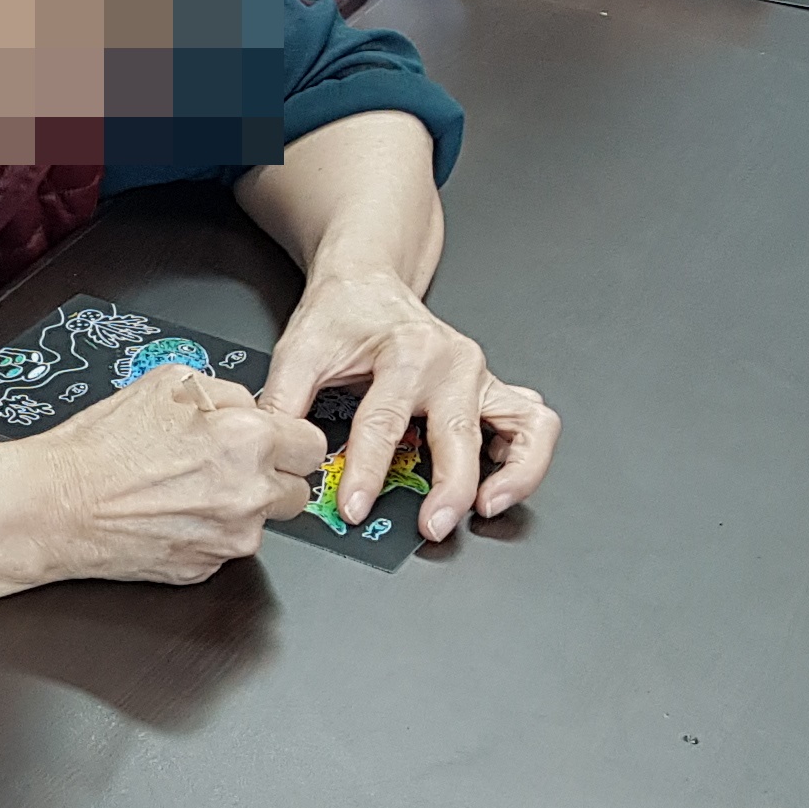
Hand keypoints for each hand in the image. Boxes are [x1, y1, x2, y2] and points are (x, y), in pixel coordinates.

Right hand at [35, 365, 321, 582]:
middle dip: (271, 475)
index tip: (271, 440)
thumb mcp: (169, 382)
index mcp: (249, 439)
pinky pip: (225, 546)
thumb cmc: (100, 447)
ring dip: (239, 506)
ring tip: (186, 488)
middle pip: (297, 490)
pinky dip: (207, 531)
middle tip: (224, 463)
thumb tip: (252, 406)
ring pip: (262, 521)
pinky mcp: (206, 569)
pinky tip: (171, 513)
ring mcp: (230, 538)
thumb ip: (229, 392)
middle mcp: (250, 494)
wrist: (55, 506)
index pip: (312, 443)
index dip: (287, 437)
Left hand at [255, 272, 559, 537]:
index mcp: (407, 351)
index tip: (354, 508)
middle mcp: (453, 363)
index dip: (368, 471)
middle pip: (463, 432)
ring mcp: (481, 376)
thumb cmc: (341, 314)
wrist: (368, 282)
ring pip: (528, 425)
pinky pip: (534, 424)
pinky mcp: (491, 389)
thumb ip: (284, 402)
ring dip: (515, 473)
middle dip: (451, 487)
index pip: (386, 422)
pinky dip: (527, 458)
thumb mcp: (300, 351)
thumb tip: (274, 451)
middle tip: (432, 525)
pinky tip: (499, 485)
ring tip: (485, 508)